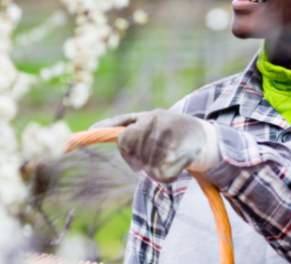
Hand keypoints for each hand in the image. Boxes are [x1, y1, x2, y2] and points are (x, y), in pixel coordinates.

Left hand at [90, 109, 218, 182]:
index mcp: (150, 115)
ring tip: (168, 158)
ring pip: (146, 165)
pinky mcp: (181, 152)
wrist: (209, 141)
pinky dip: (166, 175)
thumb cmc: (175, 133)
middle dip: (138, 160)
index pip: (123, 134)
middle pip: (131, 152)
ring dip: (154, 168)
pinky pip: (160, 174)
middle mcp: (158, 121)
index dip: (114, 143)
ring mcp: (170, 135)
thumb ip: (126, 125)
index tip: (81, 144)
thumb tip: (94, 129)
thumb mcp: (152, 123)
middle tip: (154, 157)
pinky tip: (176, 166)